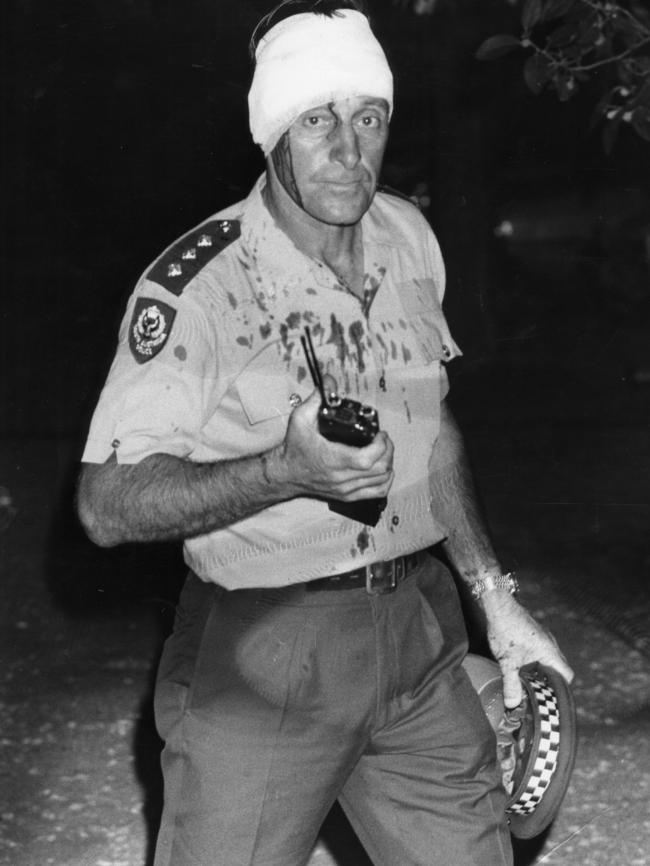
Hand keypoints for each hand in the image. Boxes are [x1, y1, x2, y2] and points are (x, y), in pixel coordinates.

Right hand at [279, 386, 394, 501]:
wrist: (284, 473)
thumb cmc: (293, 449)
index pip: (368, 459)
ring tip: (383, 452)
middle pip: (380, 469)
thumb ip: (316, 399)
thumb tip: (329, 381)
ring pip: (381, 481)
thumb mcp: (300, 419)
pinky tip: (382, 469)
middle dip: (388, 451)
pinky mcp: (347, 496)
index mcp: (333, 460)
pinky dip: (385, 481)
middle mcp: (341, 477)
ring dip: (388, 464)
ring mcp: (345, 489)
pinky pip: (376, 493)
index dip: (381, 446)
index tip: (380, 434)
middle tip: (383, 440)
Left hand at [482, 591, 574, 708]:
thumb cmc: (505, 629)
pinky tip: (520, 667)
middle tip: (537, 695)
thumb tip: (513, 705)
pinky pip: (540, 653)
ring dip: (540, 672)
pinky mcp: (534, 635)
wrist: (498, 605)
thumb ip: (511, 684)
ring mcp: (543, 638)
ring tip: (527, 684)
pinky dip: (535, 663)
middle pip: (558, 669)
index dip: (561, 690)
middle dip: (549, 683)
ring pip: (548, 661)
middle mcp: (551, 644)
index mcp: (550, 652)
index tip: (550, 699)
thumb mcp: (507, 661)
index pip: (567, 676)